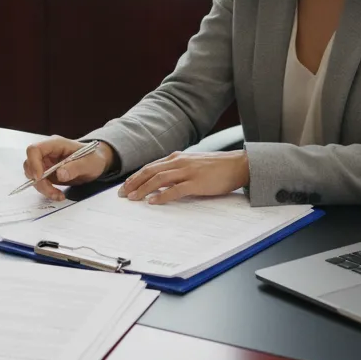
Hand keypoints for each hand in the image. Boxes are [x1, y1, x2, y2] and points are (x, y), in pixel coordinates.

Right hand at [22, 136, 114, 201]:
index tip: (40, 178)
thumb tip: (60, 174)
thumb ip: (75, 167)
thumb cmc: (93, 158)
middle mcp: (47, 152)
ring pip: (33, 176)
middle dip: (39, 181)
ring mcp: (46, 163)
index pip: (34, 149)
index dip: (33, 163)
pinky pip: (40, 183)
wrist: (96, 163)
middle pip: (30, 164)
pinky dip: (46, 191)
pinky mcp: (47, 173)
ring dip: (43, 188)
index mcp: (55, 144)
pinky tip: (58, 195)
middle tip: (53, 192)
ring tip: (58, 195)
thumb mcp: (89, 163)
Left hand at [119, 150, 248, 204]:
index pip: (151, 166)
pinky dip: (162, 195)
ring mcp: (188, 171)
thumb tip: (162, 181)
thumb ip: (178, 169)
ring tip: (133, 198)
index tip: (125, 186)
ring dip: (143, 189)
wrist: (238, 165)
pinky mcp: (197, 182)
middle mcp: (179, 162)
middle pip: (150, 171)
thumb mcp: (193, 164)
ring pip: (159, 179)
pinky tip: (153, 201)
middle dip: (134, 183)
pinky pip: (175, 189)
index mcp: (177, 157)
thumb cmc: (217, 167)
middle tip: (122, 194)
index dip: (136, 176)